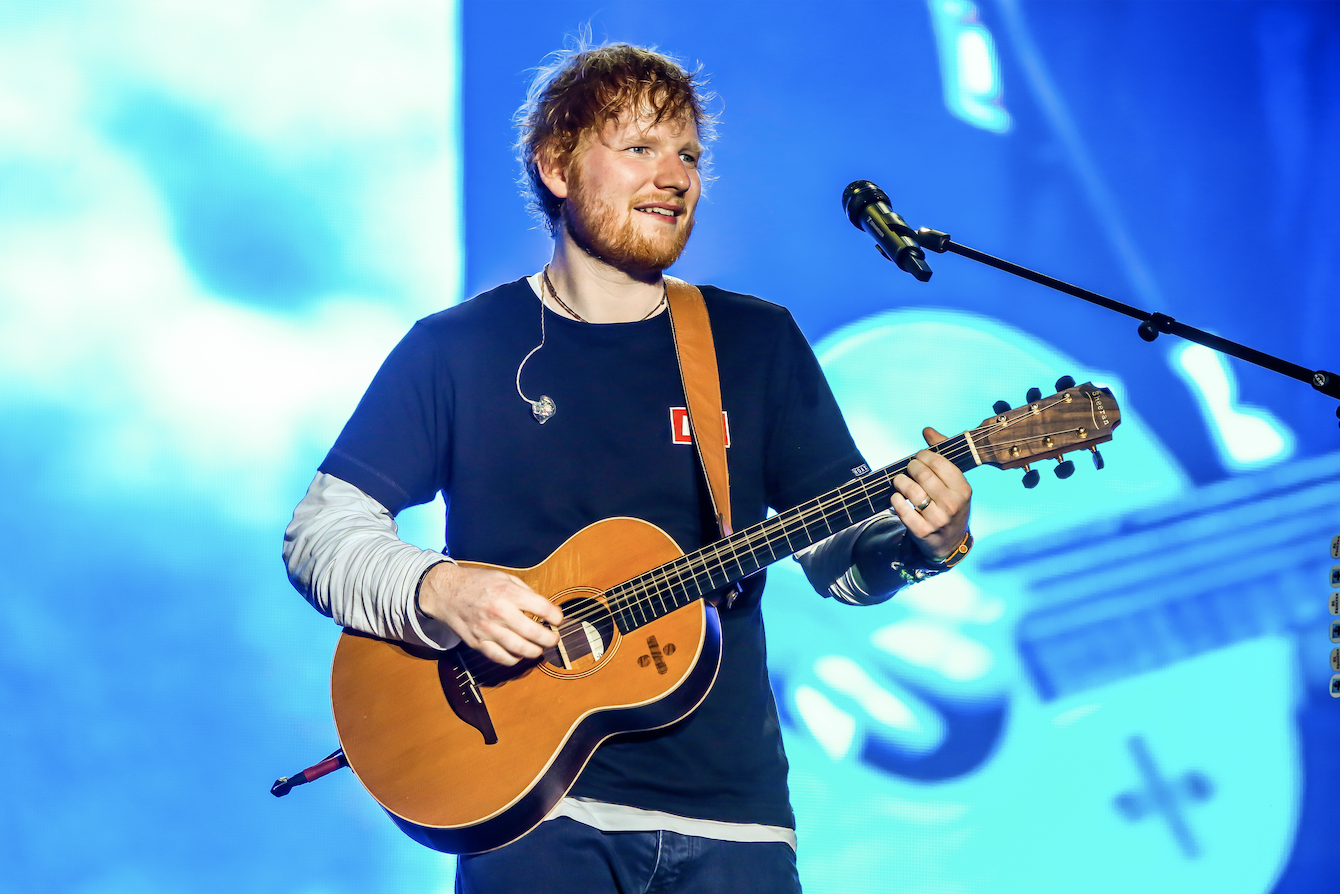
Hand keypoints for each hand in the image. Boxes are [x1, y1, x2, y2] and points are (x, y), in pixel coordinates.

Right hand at [418, 563, 561, 665]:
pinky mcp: (478, 643)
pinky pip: (502, 658)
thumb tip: (545, 607)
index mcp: (508, 593)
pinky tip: (519, 654)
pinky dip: (515, 659)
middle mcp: (499, 612)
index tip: (558, 619)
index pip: (542, 608)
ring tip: (539, 648)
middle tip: (554, 639)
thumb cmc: (477, 583)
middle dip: (550, 639)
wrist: (445, 592)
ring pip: (520, 650)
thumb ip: (525, 591)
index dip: (556, 616)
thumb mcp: (504, 577)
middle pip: (535, 633)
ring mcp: (488, 630)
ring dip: (535, 652)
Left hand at [890, 427, 971, 561]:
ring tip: (900, 481)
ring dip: (900, 481)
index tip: (919, 456)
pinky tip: (897, 497)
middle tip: (909, 468)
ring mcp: (937, 519)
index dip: (924, 455)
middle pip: (923, 475)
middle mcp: (952, 505)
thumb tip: (927, 430)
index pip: (939, 463)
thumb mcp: (954, 483)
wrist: (949, 542)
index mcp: (963, 490)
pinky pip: (901, 508)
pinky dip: (895, 499)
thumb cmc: (950, 505)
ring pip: (910, 490)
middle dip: (911, 467)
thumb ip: (942, 455)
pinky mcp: (921, 530)